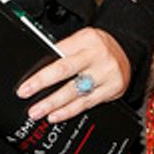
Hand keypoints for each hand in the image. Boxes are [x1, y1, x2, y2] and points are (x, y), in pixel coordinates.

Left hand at [17, 27, 131, 122]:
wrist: (128, 52)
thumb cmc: (98, 47)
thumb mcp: (82, 41)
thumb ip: (64, 52)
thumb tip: (38, 71)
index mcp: (87, 38)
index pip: (58, 54)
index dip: (40, 70)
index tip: (25, 83)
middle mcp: (97, 55)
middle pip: (65, 70)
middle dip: (42, 84)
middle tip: (26, 94)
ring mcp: (106, 73)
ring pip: (74, 91)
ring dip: (53, 103)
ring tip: (38, 111)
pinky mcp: (112, 89)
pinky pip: (86, 102)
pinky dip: (69, 111)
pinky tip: (56, 115)